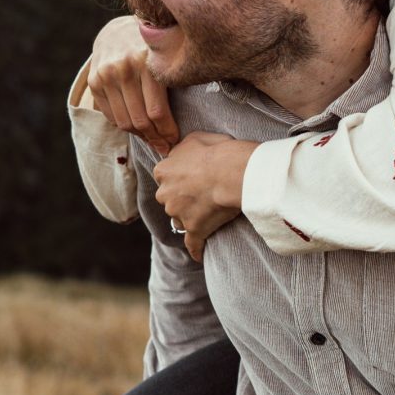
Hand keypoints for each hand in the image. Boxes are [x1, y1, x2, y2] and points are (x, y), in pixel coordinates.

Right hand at [86, 16, 178, 154]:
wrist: (118, 31)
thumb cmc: (151, 48)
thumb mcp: (167, 57)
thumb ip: (175, 81)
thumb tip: (185, 120)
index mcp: (147, 61)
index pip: (157, 111)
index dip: (167, 132)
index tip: (175, 141)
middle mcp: (124, 67)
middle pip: (140, 120)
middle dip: (155, 138)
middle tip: (165, 147)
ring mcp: (106, 75)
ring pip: (125, 121)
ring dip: (140, 136)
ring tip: (152, 139)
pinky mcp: (94, 81)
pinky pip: (111, 116)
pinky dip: (124, 126)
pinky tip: (137, 127)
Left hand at [153, 132, 258, 260]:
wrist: (232, 172)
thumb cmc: (216, 151)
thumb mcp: (194, 138)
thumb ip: (181, 149)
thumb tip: (178, 154)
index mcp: (163, 171)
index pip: (165, 176)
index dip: (179, 176)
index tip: (193, 176)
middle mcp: (165, 194)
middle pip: (170, 199)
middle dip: (182, 198)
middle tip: (203, 192)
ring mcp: (178, 214)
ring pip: (180, 219)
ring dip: (191, 218)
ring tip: (210, 212)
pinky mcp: (194, 230)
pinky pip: (192, 243)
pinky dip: (195, 250)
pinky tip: (198, 255)